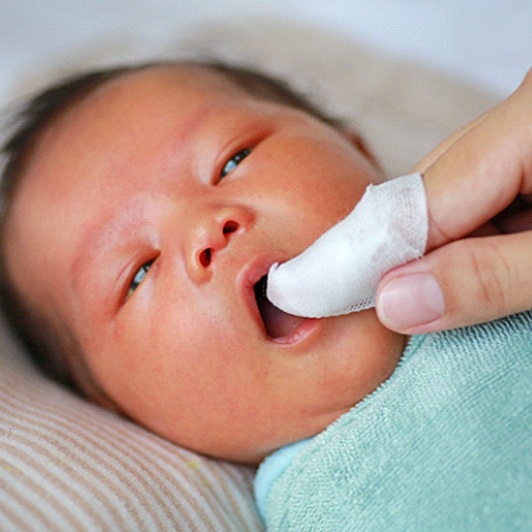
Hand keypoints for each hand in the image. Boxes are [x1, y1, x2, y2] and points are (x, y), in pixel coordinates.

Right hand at [376, 70, 531, 333]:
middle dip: (409, 257)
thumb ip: (492, 277)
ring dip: (446, 259)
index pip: (422, 197)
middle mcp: (524, 120)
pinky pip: (487, 204)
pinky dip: (477, 247)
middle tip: (396, 314)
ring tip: (443, 301)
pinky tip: (483, 277)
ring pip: (456, 202)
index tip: (339, 300)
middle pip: (432, 192)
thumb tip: (397, 301)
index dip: (376, 255)